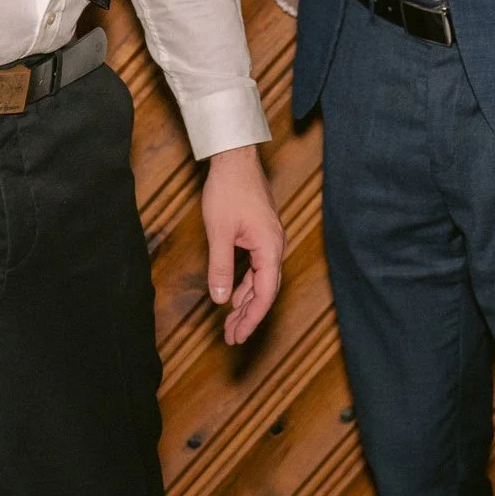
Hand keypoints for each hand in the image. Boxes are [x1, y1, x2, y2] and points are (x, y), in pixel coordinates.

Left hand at [201, 144, 284, 343]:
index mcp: (270, 248)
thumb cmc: (228, 191)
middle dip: (248, 316)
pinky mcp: (261, 234)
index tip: (239, 337)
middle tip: (231, 338)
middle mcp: (275, 246)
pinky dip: (246, 284)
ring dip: (245, 301)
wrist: (235, 158)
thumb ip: (221, 267)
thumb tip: (221, 299)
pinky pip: (257, 267)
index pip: (265, 293)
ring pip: (261, 280)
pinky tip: (234, 295)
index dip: (252, 318)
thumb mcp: (219, 232)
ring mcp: (269, 240)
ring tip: (231, 324)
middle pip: (265, 290)